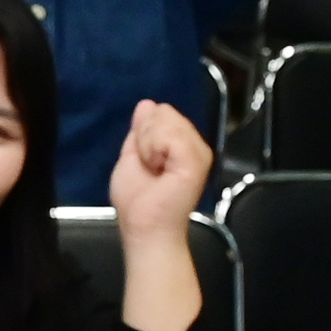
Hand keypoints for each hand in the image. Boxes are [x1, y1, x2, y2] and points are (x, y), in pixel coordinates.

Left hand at [107, 98, 214, 240]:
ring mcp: (198, 151)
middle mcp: (195, 144)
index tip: (143, 158)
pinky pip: (169, 136)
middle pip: (164, 113)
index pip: (162, 112)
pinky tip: (157, 167)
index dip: (143, 130)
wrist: (145, 226)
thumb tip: (148, 103)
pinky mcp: (196, 160)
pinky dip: (153, 149)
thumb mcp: (131, 156)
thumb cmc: (137, 200)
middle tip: (148, 165)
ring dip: (147, 144)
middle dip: (144, 136)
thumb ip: (140, 131)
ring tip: (153, 168)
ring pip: (166, 121)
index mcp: (182, 144)